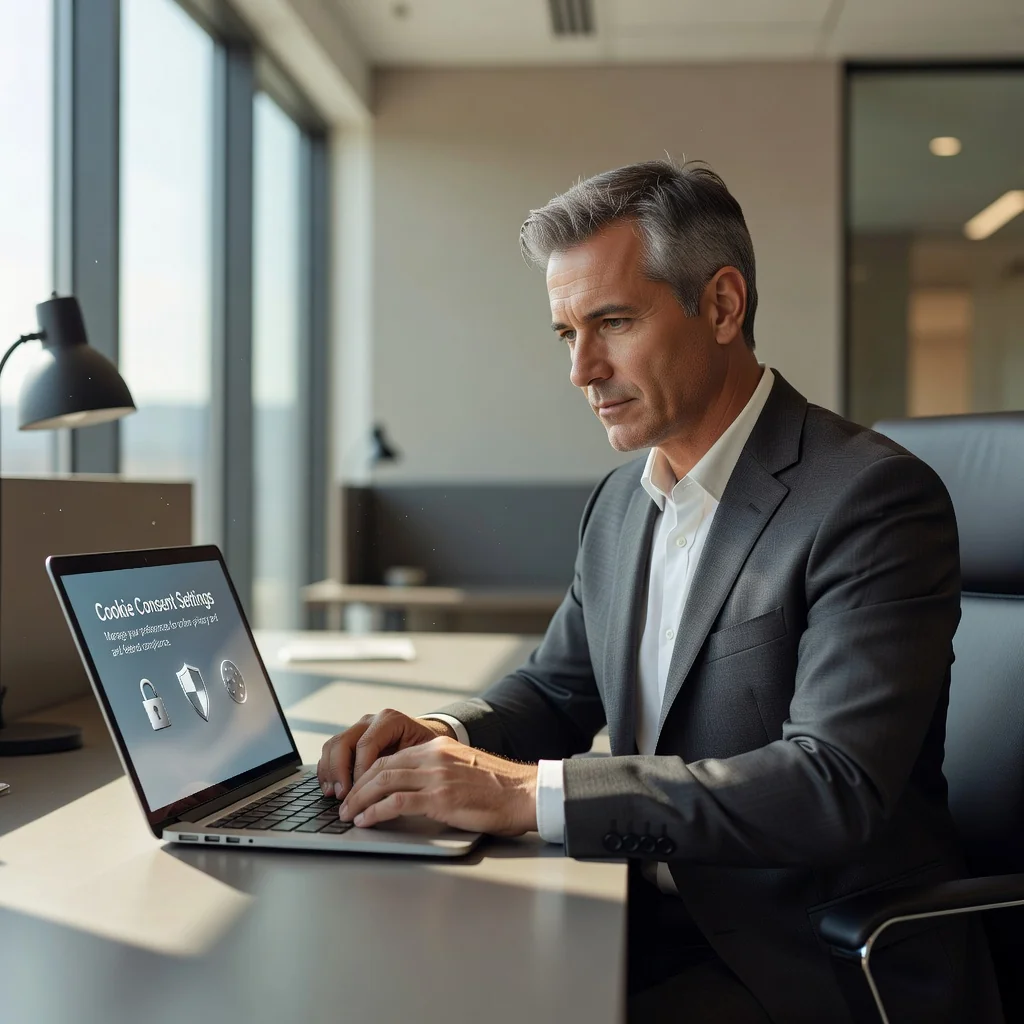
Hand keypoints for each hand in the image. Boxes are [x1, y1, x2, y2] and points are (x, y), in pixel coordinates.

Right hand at [317, 709, 454, 798]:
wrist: (426, 741)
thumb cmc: (427, 751)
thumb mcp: (424, 755)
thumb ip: (407, 766)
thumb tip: (389, 792)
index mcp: (390, 720)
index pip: (366, 744)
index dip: (359, 770)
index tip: (359, 792)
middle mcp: (370, 721)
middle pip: (343, 742)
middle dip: (340, 771)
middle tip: (343, 796)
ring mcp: (358, 729)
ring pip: (332, 746)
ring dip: (330, 772)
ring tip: (334, 795)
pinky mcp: (349, 741)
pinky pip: (330, 752)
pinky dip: (327, 771)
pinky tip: (331, 790)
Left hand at [339, 736, 537, 835]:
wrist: (525, 794)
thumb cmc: (499, 788)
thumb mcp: (463, 769)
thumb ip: (438, 772)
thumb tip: (411, 791)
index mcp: (438, 748)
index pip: (390, 757)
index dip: (367, 774)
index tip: (355, 790)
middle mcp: (433, 757)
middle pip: (381, 768)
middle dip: (357, 787)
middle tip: (344, 805)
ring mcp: (437, 776)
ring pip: (384, 782)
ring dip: (360, 800)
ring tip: (349, 815)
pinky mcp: (441, 798)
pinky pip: (397, 802)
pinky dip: (376, 812)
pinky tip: (367, 821)